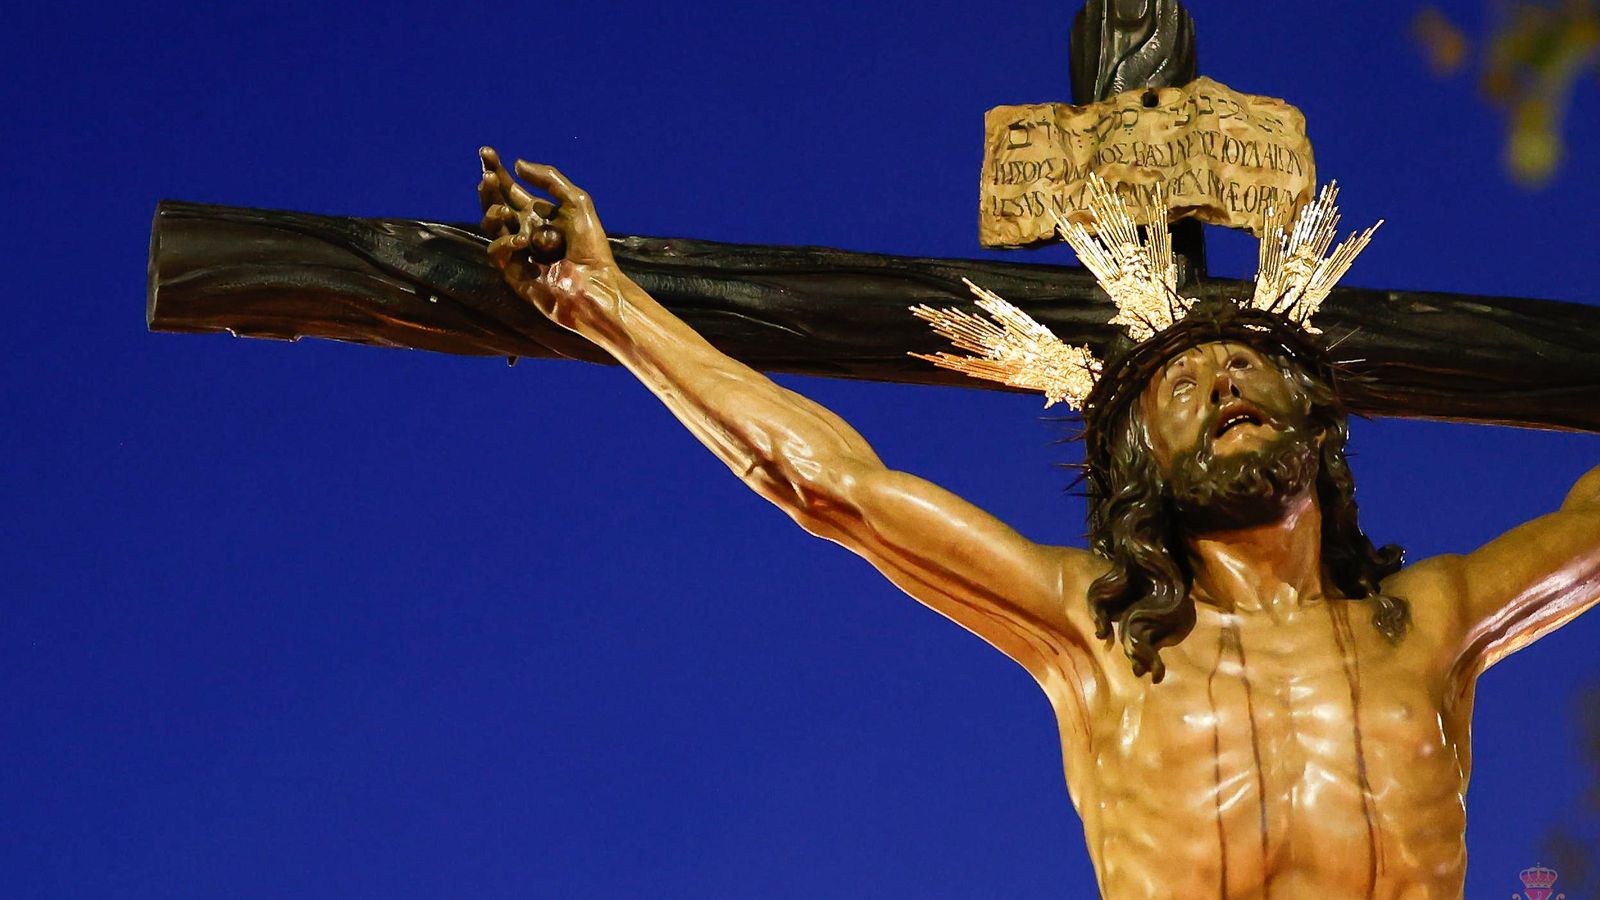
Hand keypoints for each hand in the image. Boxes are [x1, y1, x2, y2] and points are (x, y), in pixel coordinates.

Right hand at [477, 146, 622, 330]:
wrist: (594, 284)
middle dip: (489, 187)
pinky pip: (497, 250)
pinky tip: (522, 241)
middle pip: (496, 202)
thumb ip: (550, 179)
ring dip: (493, 212)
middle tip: (488, 176)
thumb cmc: (591, 247)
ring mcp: (517, 250)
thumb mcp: (576, 202)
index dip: (498, 170)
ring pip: (491, 224)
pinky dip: (506, 242)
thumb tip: (517, 164)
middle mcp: (525, 229)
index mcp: (540, 214)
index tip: (486, 152)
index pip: (511, 188)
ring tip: (504, 211)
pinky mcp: (511, 271)